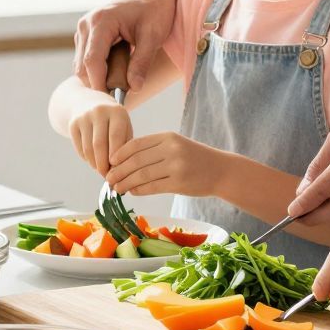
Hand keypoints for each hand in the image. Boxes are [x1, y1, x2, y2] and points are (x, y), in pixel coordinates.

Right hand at [68, 101, 134, 176]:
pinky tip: (93, 161)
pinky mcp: (73, 124)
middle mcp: (99, 112)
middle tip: (107, 176)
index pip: (116, 138)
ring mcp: (84, 117)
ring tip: (101, 169)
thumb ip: (125, 145)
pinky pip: (79, 148)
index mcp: (117, 112)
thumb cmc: (113, 121)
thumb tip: (121, 170)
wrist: (89, 102)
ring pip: (88, 148)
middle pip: (99, 145)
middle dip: (103, 164)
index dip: (116, 157)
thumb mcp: (124, 126)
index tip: (117, 170)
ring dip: (94, 163)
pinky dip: (86, 158)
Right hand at [73, 0, 176, 93]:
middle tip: (122, 92)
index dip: (100, 84)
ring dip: (99, 76)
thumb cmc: (156, 9)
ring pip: (81, 65)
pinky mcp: (87, 34)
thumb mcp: (153, 36)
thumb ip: (142, 62)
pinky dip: (99, 69)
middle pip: (82, 66)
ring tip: (123, 78)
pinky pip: (85, 59)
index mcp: (101, 22)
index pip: (92, 61)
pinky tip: (118, 69)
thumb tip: (133, 88)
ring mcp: (84, 28)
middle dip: (100, 83)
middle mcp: (87, 24)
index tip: (113, 101)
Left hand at [105, 132, 221, 199]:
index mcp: (168, 137)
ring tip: (116, 188)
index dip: (119, 154)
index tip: (110, 162)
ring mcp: (175, 167)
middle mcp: (171, 149)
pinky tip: (132, 192)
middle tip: (108, 179)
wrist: (221, 171)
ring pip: (141, 175)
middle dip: (118, 171)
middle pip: (136, 161)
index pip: (136, 144)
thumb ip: (153, 149)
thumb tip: (123, 161)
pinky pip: (152, 187)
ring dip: (125, 183)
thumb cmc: (195, 158)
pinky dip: (138, 190)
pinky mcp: (179, 184)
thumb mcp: (176, 145)